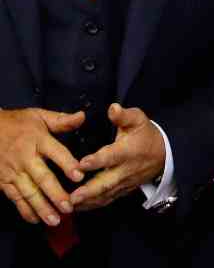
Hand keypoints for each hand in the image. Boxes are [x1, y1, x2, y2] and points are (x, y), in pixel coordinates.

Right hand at [0, 108, 84, 225]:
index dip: (68, 164)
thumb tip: (82, 116)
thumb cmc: (16, 123)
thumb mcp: (38, 115)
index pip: (56, 153)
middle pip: (42, 178)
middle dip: (56, 194)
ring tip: (55, 220)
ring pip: (28, 192)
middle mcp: (25, 158)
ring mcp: (12, 172)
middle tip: (69, 207)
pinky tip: (35, 220)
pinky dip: (24, 210)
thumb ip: (61, 120)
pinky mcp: (2, 182)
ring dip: (41, 207)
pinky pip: (15, 198)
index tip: (79, 176)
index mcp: (38, 140)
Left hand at [69, 105, 164, 211]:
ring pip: (105, 194)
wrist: (164, 153)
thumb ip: (123, 115)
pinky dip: (92, 205)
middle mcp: (125, 169)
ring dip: (88, 202)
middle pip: (107, 182)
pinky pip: (107, 200)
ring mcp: (124, 182)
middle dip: (89, 191)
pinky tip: (78, 208)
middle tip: (72, 197)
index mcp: (128, 150)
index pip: (111, 156)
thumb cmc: (146, 134)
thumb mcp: (138, 119)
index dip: (97, 160)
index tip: (82, 163)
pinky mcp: (123, 190)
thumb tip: (112, 107)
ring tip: (70, 206)